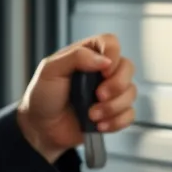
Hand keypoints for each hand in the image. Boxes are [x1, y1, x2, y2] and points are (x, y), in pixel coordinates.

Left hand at [16, 33, 136, 163]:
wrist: (40, 129)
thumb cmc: (42, 96)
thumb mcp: (50, 70)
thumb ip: (76, 57)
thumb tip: (104, 60)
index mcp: (86, 55)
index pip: (110, 42)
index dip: (113, 54)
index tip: (104, 70)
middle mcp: (101, 71)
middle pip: (128, 66)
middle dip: (117, 84)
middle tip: (98, 95)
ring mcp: (109, 92)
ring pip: (131, 92)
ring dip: (113, 107)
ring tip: (92, 115)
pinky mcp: (113, 113)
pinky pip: (129, 114)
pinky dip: (116, 121)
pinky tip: (98, 125)